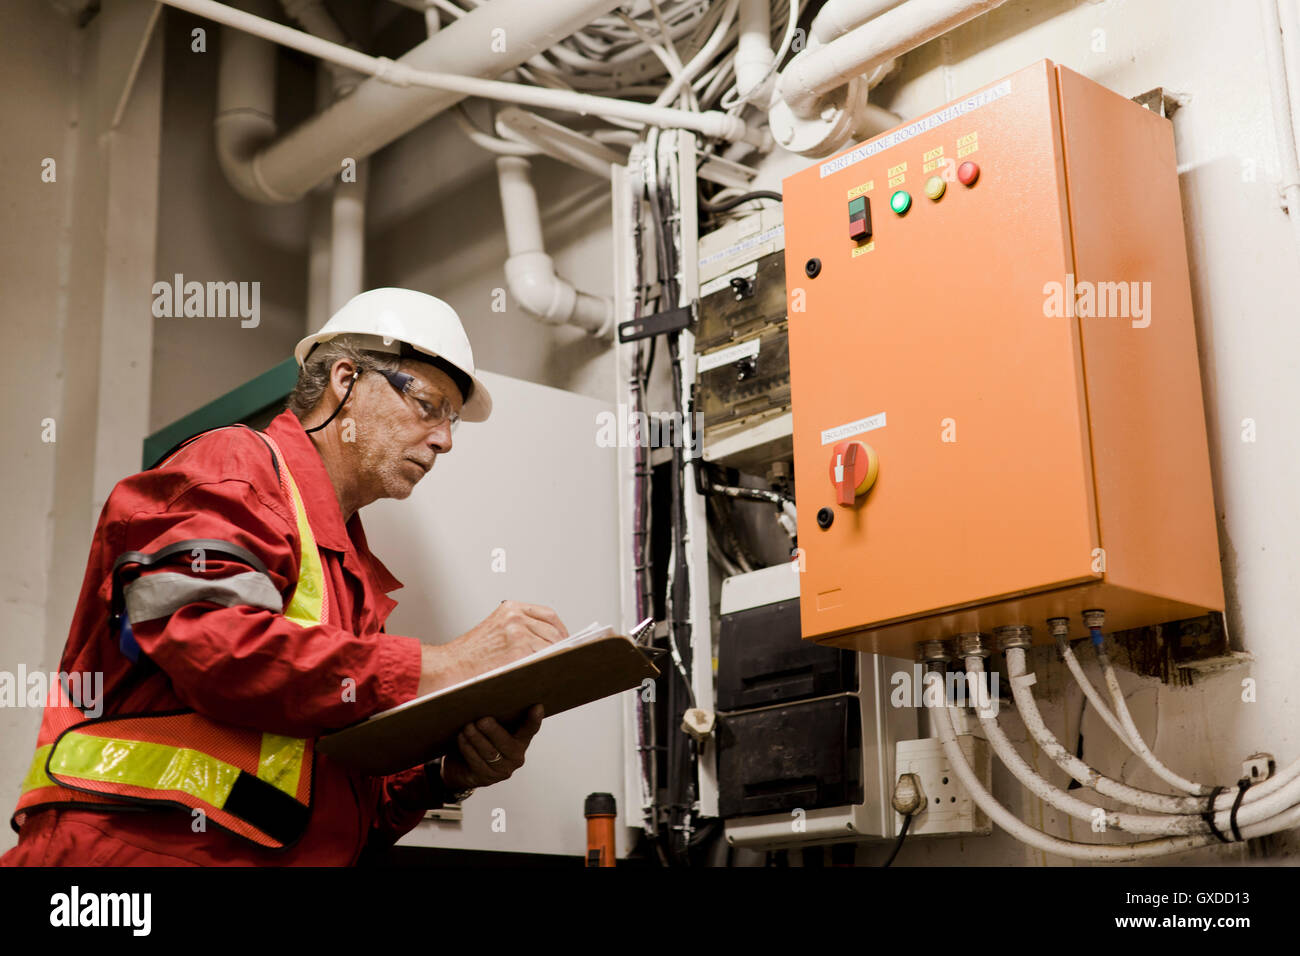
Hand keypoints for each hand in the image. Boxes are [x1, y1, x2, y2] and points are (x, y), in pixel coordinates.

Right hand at [418, 601, 568, 695]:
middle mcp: (516, 617)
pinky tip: (552, 675)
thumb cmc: (469, 656)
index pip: (548, 615)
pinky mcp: (519, 651)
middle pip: (554, 631)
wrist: (448, 669)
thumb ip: (518, 631)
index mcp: (510, 609)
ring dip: (558, 659)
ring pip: (552, 646)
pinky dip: (551, 667)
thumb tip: (548, 646)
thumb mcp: (493, 631)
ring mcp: (518, 633)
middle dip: (563, 647)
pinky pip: (544, 659)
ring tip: (561, 670)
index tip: (567, 642)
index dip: (561, 631)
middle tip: (568, 661)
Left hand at [441, 704, 543, 790]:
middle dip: (493, 731)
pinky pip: (477, 762)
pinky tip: (462, 738)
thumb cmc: (480, 738)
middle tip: (482, 720)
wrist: (462, 766)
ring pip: (489, 753)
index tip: (537, 706)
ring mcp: (502, 770)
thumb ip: (495, 716)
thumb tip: (487, 697)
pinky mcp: (487, 778)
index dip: (534, 719)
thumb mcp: (490, 728)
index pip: (530, 730)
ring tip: (467, 727)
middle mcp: (516, 757)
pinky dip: (468, 749)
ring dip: (476, 739)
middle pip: (506, 743)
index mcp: (521, 741)